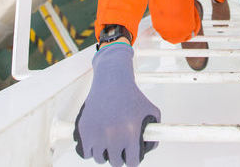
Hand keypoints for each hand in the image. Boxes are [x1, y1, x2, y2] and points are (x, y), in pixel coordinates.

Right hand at [74, 43, 160, 166]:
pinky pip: (87, 153)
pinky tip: (98, 140)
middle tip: (120, 146)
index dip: (132, 159)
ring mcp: (97, 134)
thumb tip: (150, 148)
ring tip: (109, 142)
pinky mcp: (85, 130)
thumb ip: (155, 131)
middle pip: (115, 162)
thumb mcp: (151, 110)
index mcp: (131, 133)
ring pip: (100, 159)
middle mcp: (114, 136)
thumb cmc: (133, 96)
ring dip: (105, 153)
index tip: (131, 154)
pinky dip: (91, 149)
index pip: (132, 162)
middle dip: (119, 155)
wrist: (112, 81)